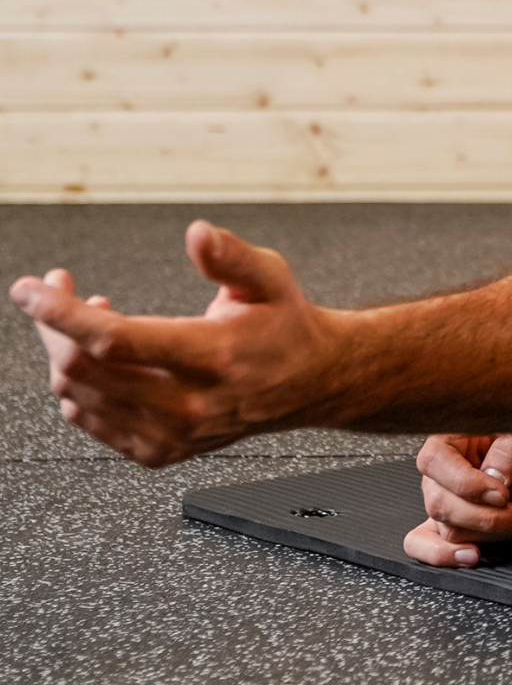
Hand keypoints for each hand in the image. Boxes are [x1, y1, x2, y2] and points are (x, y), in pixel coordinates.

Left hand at [9, 221, 345, 465]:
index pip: (116, 341)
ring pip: (78, 397)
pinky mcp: (158, 451)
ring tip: (88, 318)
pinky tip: (100, 359)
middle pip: (84, 370)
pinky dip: (79, 386)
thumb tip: (198, 233)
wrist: (307, 381)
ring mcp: (170, 433)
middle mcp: (188, 402)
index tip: (32, 289)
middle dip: (55, 325)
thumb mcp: (269, 278)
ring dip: (66, 351)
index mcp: (213, 356)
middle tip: (57, 291)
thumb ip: (231, 256)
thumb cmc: (284, 325)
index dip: (62, 314)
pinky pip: (90, 421)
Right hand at [403, 425, 511, 567]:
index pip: (437, 457)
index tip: (502, 493)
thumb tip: (490, 473)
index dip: (464, 481)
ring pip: (447, 524)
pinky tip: (473, 555)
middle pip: (440, 498)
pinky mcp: (463, 524)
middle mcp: (458, 464)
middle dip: (488, 514)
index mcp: (472, 432)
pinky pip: (424, 541)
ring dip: (493, 531)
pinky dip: (441, 554)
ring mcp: (457, 497)